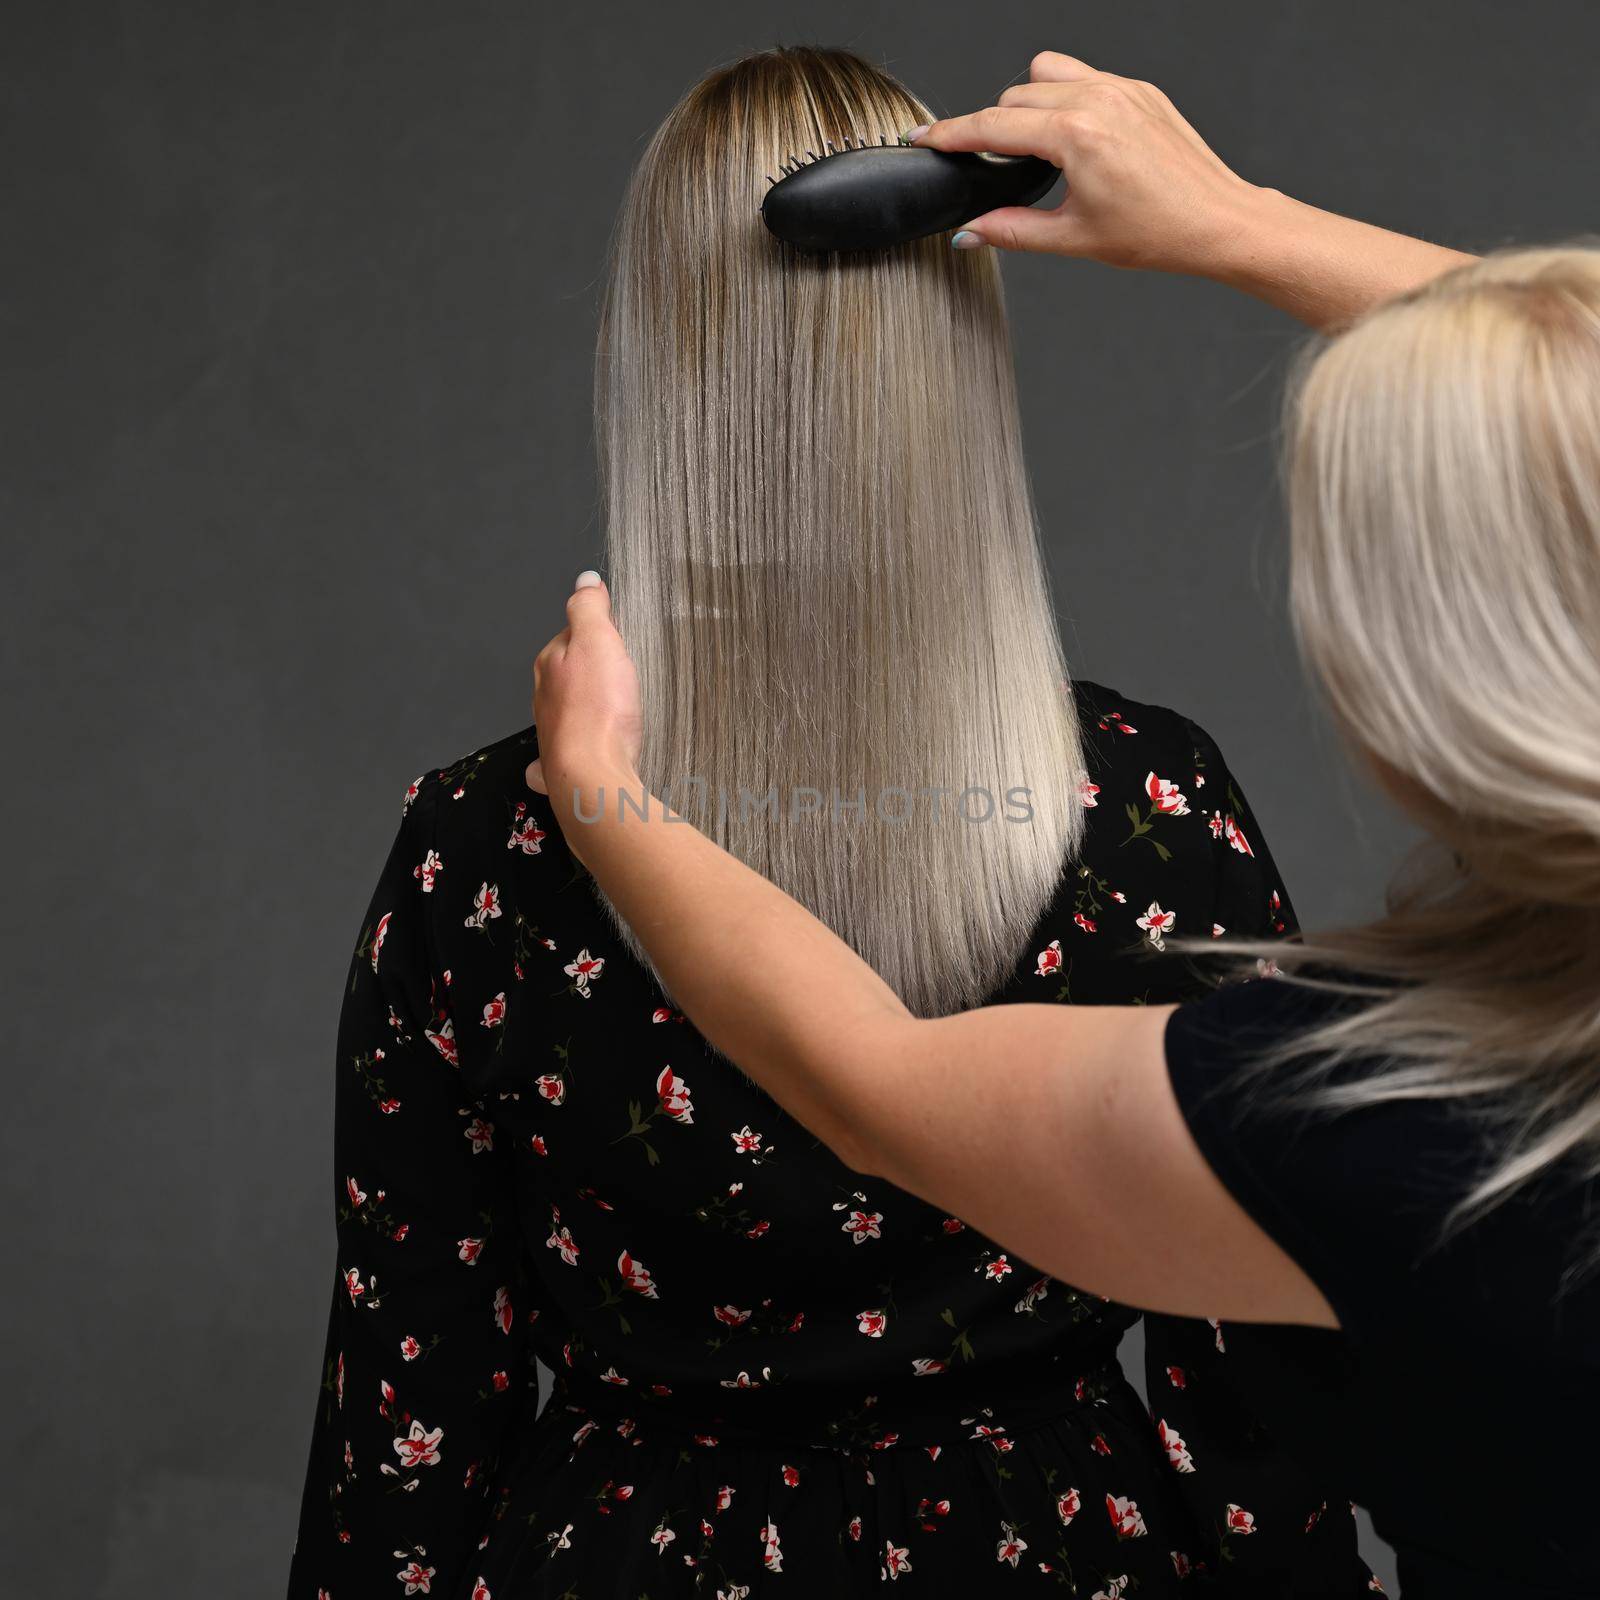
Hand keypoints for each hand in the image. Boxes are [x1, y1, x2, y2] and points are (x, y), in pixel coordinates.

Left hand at [527, 572, 642, 816]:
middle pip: (569, 673)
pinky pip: (566, 748)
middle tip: (621, 673)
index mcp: (550, 663)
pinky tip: (586, 748)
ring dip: (584, 707)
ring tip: (612, 707)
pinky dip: (574, 746)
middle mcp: (544, 696)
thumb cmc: (598, 710)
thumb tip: (585, 580)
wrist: (592, 772)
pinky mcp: (562, 761)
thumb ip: (589, 608)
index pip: (571, 636)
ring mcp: (551, 730)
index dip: (597, 633)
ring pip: (566, 709)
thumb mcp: (599, 642)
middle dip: (591, 671)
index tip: (616, 636)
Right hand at [910, 50, 1264, 276]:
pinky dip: (1065, 99)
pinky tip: (1073, 138)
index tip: (924, 137)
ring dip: (1028, 103)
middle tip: (988, 164)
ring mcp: (1122, 89)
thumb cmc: (1157, 232)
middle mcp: (1098, 99)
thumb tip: (970, 231)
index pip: (994, 125)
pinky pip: (1085, 76)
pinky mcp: (1140, 90)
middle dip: (993, 126)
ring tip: (1034, 147)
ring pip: (1047, 73)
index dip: (951, 133)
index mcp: (1077, 136)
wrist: (1216, 221)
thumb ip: (1012, 230)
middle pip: (1015, 95)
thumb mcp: (1072, 239)